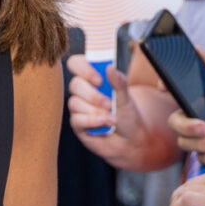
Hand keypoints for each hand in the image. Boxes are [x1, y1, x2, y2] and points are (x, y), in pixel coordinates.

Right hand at [66, 54, 154, 168]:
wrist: (130, 141)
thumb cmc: (128, 116)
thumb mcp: (127, 98)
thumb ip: (119, 82)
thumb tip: (110, 67)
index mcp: (94, 78)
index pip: (76, 64)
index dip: (83, 68)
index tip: (99, 79)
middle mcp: (83, 91)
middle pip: (74, 84)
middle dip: (93, 95)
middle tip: (109, 103)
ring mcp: (79, 107)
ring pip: (75, 102)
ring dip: (95, 111)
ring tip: (112, 118)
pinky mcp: (77, 123)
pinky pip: (77, 119)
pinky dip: (92, 121)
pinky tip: (104, 124)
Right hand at [169, 49, 204, 164]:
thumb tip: (197, 49)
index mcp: (195, 96)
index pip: (172, 90)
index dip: (164, 87)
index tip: (164, 87)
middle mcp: (193, 115)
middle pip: (175, 122)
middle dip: (186, 127)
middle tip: (204, 127)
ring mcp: (199, 136)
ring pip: (185, 143)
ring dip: (201, 144)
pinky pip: (199, 159)